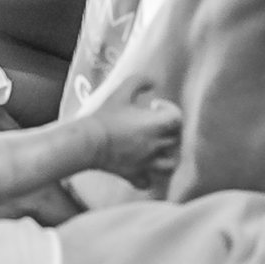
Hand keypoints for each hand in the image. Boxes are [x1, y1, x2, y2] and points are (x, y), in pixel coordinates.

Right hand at [73, 79, 181, 194]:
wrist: (87, 142)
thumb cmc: (104, 115)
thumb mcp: (121, 91)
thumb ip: (139, 81)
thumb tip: (153, 82)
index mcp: (155, 125)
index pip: (177, 118)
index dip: (170, 109)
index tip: (154, 105)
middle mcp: (155, 146)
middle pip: (175, 139)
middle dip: (168, 129)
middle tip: (152, 122)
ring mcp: (145, 163)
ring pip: (169, 164)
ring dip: (166, 155)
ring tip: (155, 147)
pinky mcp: (133, 175)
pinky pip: (147, 182)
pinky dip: (149, 176)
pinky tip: (142, 167)